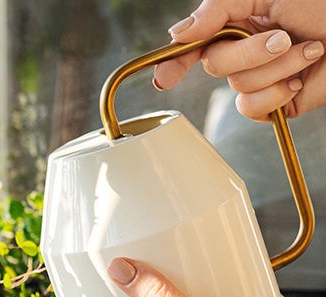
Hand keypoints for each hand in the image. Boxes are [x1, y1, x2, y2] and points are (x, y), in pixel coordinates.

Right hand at [153, 0, 325, 119]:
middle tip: (284, 37)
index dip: (174, 62)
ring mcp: (257, 80)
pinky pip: (252, 108)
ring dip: (277, 67)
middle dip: (250, 53)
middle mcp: (241, 54)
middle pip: (216, 65)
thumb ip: (216, 10)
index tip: (164, 79)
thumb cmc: (320, 2)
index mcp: (234, 26)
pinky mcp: (273, 104)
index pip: (192, 47)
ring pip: (238, 86)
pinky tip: (299, 79)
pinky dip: (277, 93)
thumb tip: (177, 34)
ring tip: (308, 50)